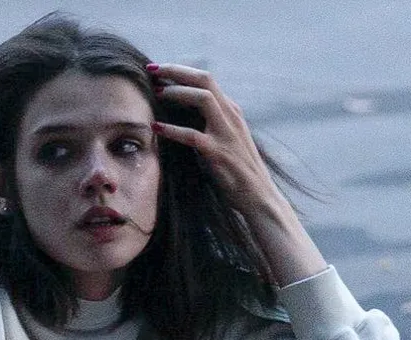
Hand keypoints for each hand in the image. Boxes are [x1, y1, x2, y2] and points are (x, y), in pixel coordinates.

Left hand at [148, 62, 325, 284]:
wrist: (259, 198)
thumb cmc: (239, 173)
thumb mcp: (226, 141)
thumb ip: (210, 126)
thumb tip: (184, 118)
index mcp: (231, 111)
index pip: (206, 79)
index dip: (182, 71)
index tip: (159, 69)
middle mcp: (231, 116)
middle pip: (204, 79)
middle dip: (176, 71)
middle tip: (152, 69)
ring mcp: (227, 134)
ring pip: (202, 98)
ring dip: (177, 92)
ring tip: (156, 93)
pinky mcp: (220, 154)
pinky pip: (193, 136)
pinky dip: (173, 130)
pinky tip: (156, 128)